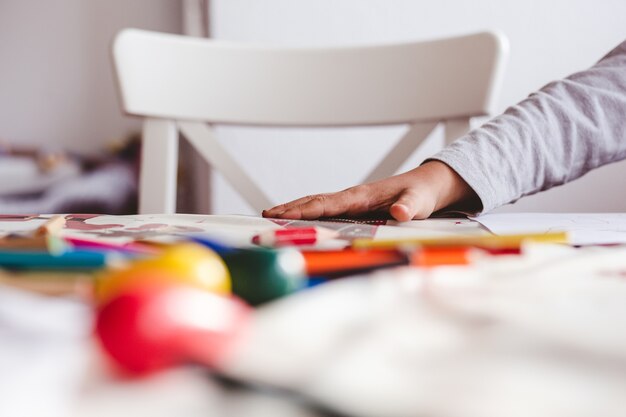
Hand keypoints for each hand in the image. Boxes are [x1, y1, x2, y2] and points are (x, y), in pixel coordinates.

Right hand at [262, 161, 478, 221]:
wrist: (427, 186)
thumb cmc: (422, 194)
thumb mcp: (419, 202)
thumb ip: (409, 207)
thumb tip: (399, 213)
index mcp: (363, 195)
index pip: (328, 203)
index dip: (306, 210)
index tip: (285, 216)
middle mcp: (353, 197)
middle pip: (315, 201)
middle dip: (290, 209)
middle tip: (266, 216)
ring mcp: (351, 203)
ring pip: (317, 205)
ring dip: (294, 210)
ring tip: (271, 218)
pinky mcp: (354, 209)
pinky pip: (325, 211)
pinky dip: (308, 214)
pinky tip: (297, 222)